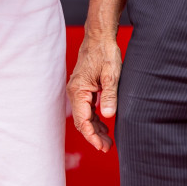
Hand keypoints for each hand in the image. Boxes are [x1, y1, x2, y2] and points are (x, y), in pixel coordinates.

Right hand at [68, 31, 121, 152]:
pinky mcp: (83, 88)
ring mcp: (78, 90)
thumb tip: (108, 116)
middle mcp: (75, 92)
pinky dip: (94, 119)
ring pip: (84, 116)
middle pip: (82, 121)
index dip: (92, 137)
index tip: (103, 147)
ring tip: (108, 140)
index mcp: (78, 91)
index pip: (83, 121)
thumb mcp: (111, 75)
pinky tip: (104, 124)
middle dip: (94, 136)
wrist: (99, 37)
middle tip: (108, 148)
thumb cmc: (105, 53)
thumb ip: (109, 96)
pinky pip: (86, 108)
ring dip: (94, 129)